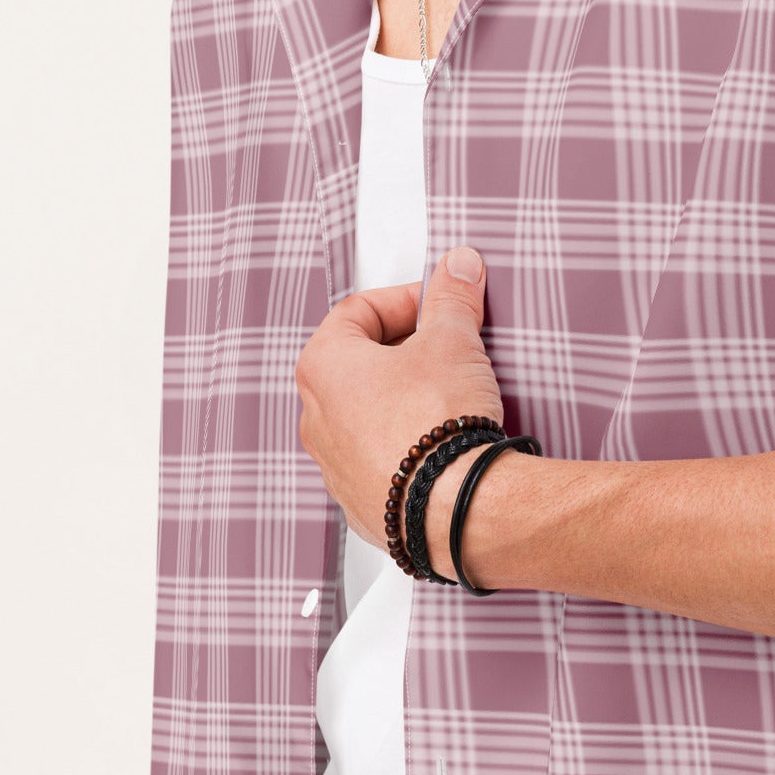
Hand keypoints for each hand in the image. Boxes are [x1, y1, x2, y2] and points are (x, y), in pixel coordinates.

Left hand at [295, 245, 503, 552]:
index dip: (406, 299)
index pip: (358, 310)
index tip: (439, 304)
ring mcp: (334, 465)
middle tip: (448, 345)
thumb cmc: (439, 423)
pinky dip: (407, 443)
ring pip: (367, 412)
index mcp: (323, 367)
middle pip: (359, 361)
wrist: (456, 506)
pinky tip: (441, 442)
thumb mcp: (453, 340)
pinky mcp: (360, 502)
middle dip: (406, 347)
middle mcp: (316, 417)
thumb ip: (451, 297)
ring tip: (449, 395)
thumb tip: (458, 267)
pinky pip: (380, 458)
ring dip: (404, 396)